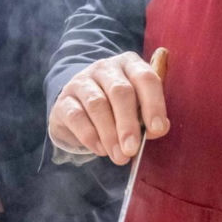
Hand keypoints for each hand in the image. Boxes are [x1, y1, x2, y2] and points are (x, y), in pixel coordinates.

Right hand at [48, 52, 169, 164]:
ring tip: (119, 156)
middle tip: (132, 149)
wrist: (78, 107)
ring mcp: (82, 81)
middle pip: (120, 92)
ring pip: (97, 104)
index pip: (146, 78)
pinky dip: (90, 136)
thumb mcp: (137, 107)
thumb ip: (149, 116)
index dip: (154, 104)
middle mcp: (106, 68)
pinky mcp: (64, 100)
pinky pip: (76, 117)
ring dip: (110, 134)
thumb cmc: (118, 107)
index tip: (157, 129)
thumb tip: (158, 129)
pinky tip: (100, 150)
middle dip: (128, 124)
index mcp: (131, 65)